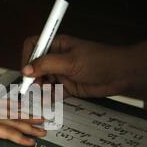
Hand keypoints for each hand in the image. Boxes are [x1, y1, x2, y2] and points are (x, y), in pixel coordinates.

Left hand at [0, 89, 46, 146]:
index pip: (7, 132)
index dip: (20, 138)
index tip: (33, 142)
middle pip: (15, 122)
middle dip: (30, 128)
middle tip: (44, 132)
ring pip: (14, 112)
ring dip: (28, 116)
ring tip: (41, 119)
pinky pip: (7, 104)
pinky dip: (17, 105)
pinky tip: (24, 107)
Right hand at [22, 35, 146, 98]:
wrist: (121, 74)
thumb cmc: (98, 61)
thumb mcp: (70, 61)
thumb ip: (46, 65)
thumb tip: (25, 70)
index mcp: (56, 45)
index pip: (33, 46)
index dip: (27, 57)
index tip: (26, 72)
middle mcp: (56, 58)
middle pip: (35, 67)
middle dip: (32, 78)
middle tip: (35, 88)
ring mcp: (62, 73)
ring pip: (43, 82)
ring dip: (40, 90)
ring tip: (42, 97)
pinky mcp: (68, 87)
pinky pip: (53, 93)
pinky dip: (49, 98)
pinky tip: (48, 102)